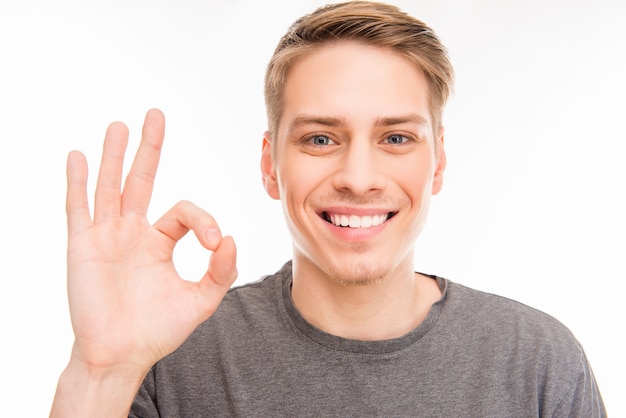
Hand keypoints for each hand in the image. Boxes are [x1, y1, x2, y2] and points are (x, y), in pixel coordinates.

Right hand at [65, 109, 236, 376]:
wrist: (122, 355)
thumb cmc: (158, 330)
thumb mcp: (200, 301)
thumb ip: (221, 271)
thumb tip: (231, 238)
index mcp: (160, 241)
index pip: (185, 212)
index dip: (205, 221)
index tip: (215, 244)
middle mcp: (132, 232)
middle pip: (142, 180)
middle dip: (149, 148)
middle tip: (156, 115)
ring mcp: (106, 236)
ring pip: (110, 186)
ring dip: (114, 155)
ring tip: (120, 126)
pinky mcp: (83, 246)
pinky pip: (78, 207)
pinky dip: (77, 182)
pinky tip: (78, 156)